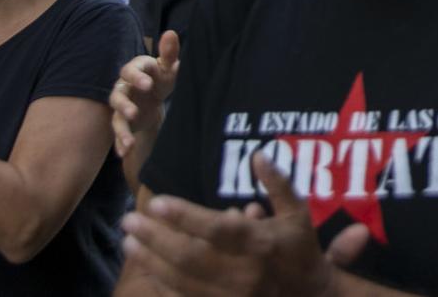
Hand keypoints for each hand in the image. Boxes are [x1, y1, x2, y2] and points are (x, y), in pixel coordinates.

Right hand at [112, 31, 181, 158]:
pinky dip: (120, 142)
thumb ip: (169, 52)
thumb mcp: (168, 66)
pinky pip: (118, 132)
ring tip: (128, 142)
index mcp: (135, 70)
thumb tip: (170, 33)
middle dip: (124, 104)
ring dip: (120, 129)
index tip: (148, 84)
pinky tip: (124, 152)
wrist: (155, 96)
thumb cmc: (161, 76)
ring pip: (115, 117)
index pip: (131, 70)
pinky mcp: (122, 122)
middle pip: (117, 95)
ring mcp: (121, 106)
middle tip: (133, 112)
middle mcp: (123, 87)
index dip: (137, 76)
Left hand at [121, 154, 368, 296]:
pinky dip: (163, 285)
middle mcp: (245, 272)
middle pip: (191, 256)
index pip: (218, 228)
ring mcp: (232, 296)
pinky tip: (146, 269)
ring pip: (182, 280)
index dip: (186, 216)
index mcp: (262, 243)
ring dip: (151, 261)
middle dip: (156, 238)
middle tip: (129, 220)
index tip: (157, 201)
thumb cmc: (300, 249)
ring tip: (128, 242)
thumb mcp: (297, 212)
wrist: (309, 296)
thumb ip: (277, 183)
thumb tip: (257, 154)